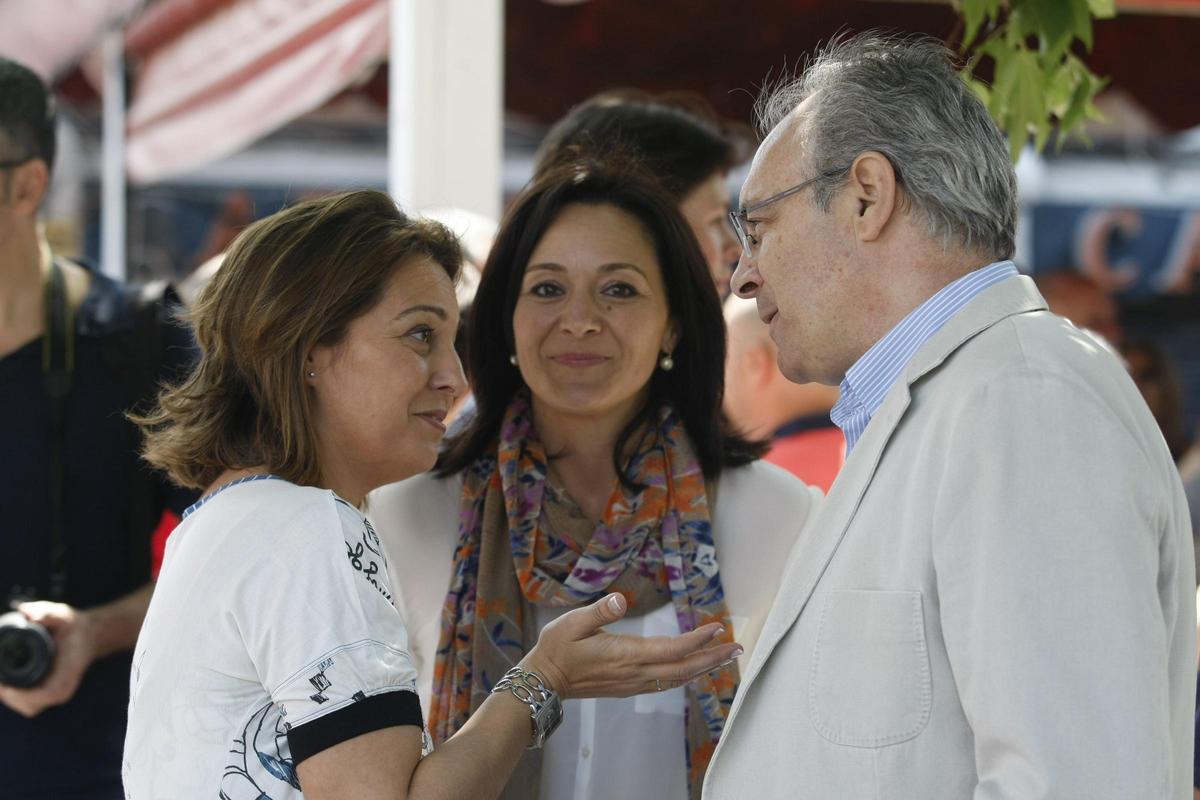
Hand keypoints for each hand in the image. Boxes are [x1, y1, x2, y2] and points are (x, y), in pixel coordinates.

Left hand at [0, 601, 96, 716]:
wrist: (90, 635)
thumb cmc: (75, 627)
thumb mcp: (63, 615)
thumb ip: (45, 612)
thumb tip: (25, 612)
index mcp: (68, 675)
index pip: (43, 695)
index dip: (20, 695)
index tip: (3, 683)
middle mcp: (63, 689)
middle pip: (29, 705)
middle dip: (8, 694)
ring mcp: (55, 694)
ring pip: (26, 706)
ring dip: (9, 696)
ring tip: (0, 678)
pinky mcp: (48, 694)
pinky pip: (28, 703)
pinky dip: (14, 695)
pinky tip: (5, 682)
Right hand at [520, 593, 741, 699]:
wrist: (545, 682)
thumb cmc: (557, 649)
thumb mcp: (572, 624)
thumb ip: (598, 611)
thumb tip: (618, 599)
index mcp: (626, 654)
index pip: (672, 649)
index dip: (698, 640)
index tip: (717, 627)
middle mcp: (636, 673)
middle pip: (684, 668)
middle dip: (712, 659)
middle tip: (737, 648)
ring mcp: (633, 683)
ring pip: (677, 679)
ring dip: (703, 669)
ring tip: (724, 658)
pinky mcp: (629, 687)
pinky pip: (666, 684)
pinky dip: (686, 675)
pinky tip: (693, 669)